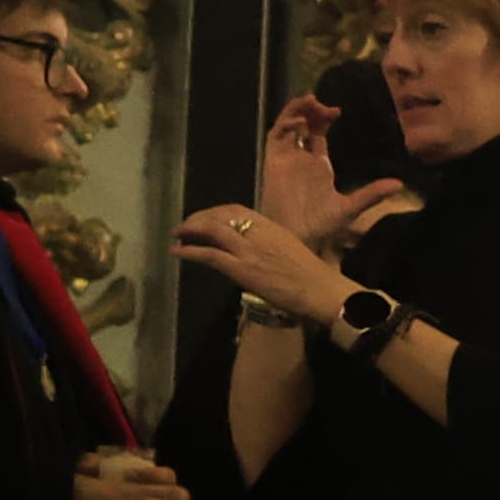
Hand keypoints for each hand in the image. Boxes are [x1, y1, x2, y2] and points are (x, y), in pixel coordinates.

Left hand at [173, 197, 356, 324]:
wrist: (322, 290)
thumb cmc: (313, 276)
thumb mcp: (290, 250)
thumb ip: (271, 244)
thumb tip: (256, 249)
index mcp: (271, 226)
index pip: (236, 208)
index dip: (215, 211)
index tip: (205, 217)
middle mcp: (258, 232)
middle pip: (220, 215)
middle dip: (198, 218)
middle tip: (185, 226)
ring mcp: (249, 250)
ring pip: (212, 230)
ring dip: (189, 230)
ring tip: (177, 235)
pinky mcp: (242, 269)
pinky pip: (210, 255)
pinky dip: (190, 251)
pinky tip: (177, 252)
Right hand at [256, 96, 412, 257]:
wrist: (296, 237)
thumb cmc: (320, 225)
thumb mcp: (351, 207)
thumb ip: (372, 194)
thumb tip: (399, 184)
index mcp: (317, 165)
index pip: (318, 133)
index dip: (324, 119)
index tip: (336, 111)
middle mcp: (300, 158)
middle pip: (303, 125)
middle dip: (310, 110)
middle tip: (320, 103)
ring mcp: (285, 159)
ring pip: (287, 126)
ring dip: (297, 111)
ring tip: (310, 102)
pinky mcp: (272, 162)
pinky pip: (275, 137)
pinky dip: (285, 125)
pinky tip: (300, 122)